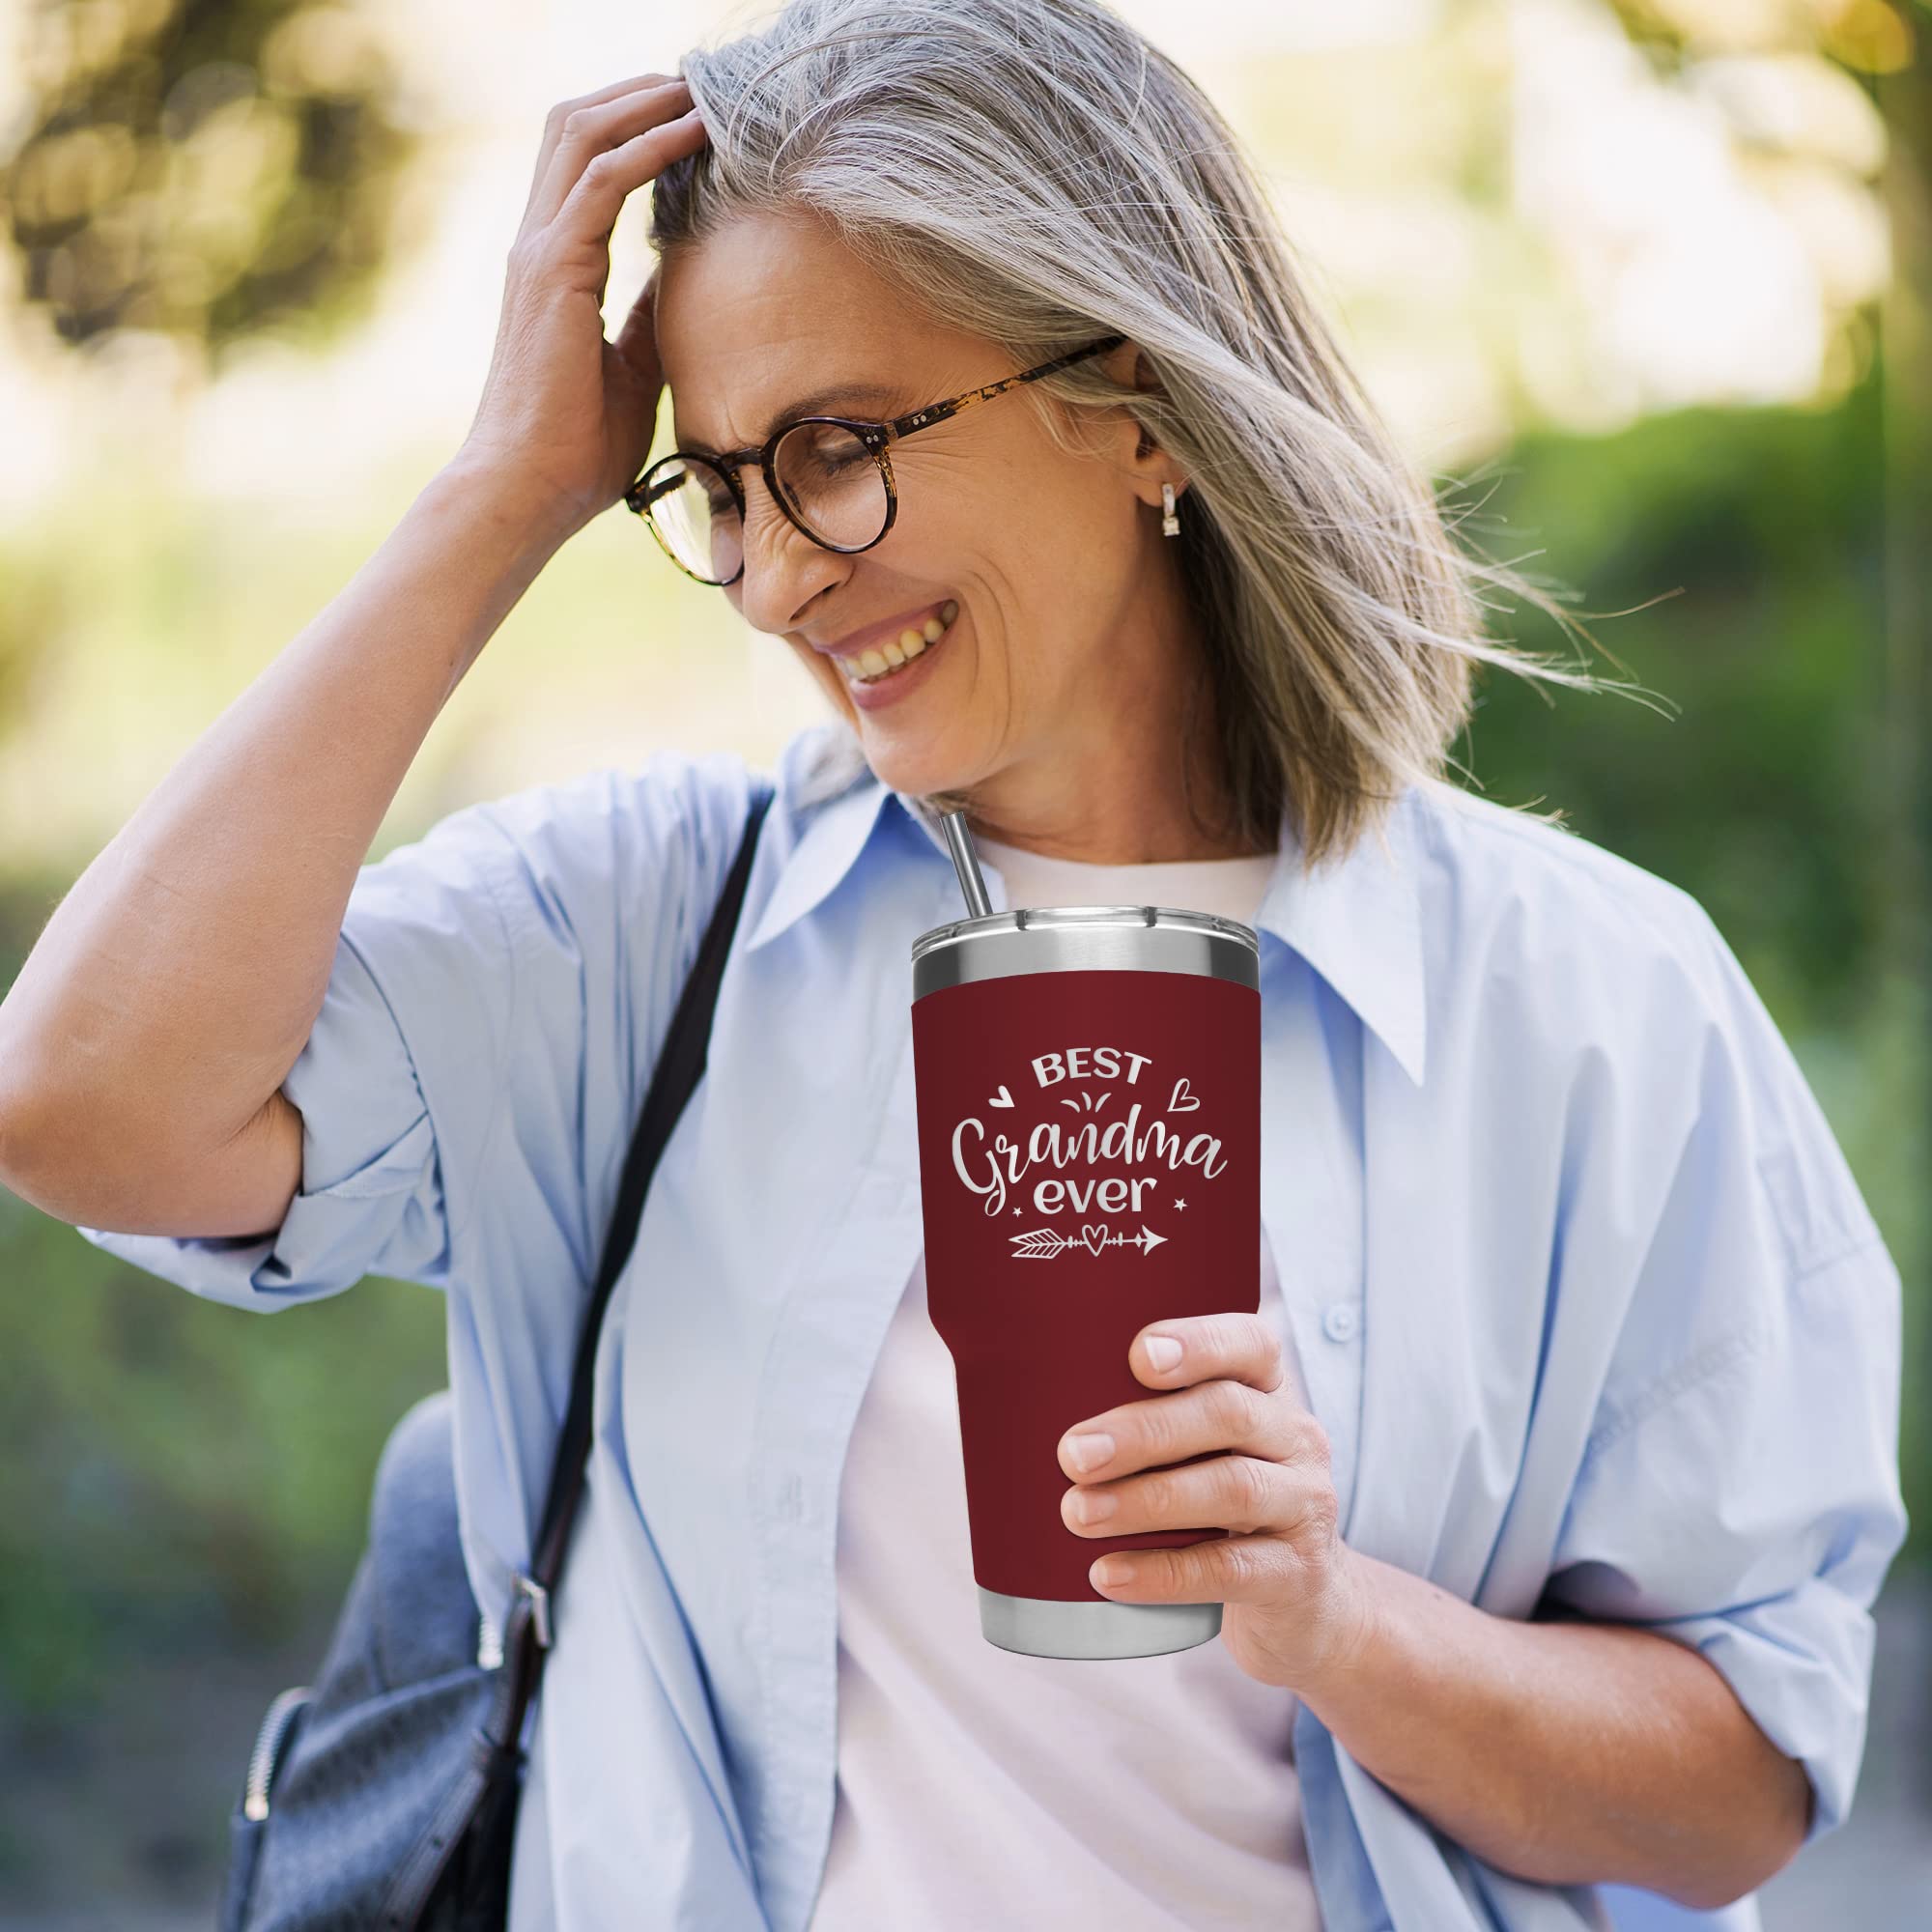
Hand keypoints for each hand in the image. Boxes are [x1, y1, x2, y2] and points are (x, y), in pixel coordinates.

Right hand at [456, 73, 709, 539]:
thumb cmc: (576, 449)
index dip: (635, 128)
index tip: (694, 117)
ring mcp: (537, 252)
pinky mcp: (550, 271)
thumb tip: (684, 281)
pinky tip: (691, 133)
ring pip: (581, 135)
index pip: (586, 166)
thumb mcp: (634, 368)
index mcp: (552, 266)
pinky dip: (647, 146)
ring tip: (700, 89)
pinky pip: (599, 181)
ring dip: (643, 103)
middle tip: (700, 81)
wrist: (529, 490)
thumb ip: (649, 316)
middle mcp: (536, 244)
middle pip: (575, 127)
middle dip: (637, 93)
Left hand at [1056, 1312, 1373, 1692]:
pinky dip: (1164, 1573)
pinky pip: (1232, 1569)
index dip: (1199, 1342)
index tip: (1138, 1356)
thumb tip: (1012, 1394)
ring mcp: (1305, 1506)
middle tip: (1071, 1453)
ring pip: (1232, 1489)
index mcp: (1268, 1389)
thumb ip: (1140, 1412)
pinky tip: (1108, 1575)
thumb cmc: (1218, 1502)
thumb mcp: (1203, 1447)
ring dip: (1145, 1500)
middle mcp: (1297, 1437)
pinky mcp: (1296, 1575)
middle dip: (1144, 1431)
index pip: (1251, 1344)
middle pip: (1228, 1414)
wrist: (1303, 1605)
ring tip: (1076, 1514)